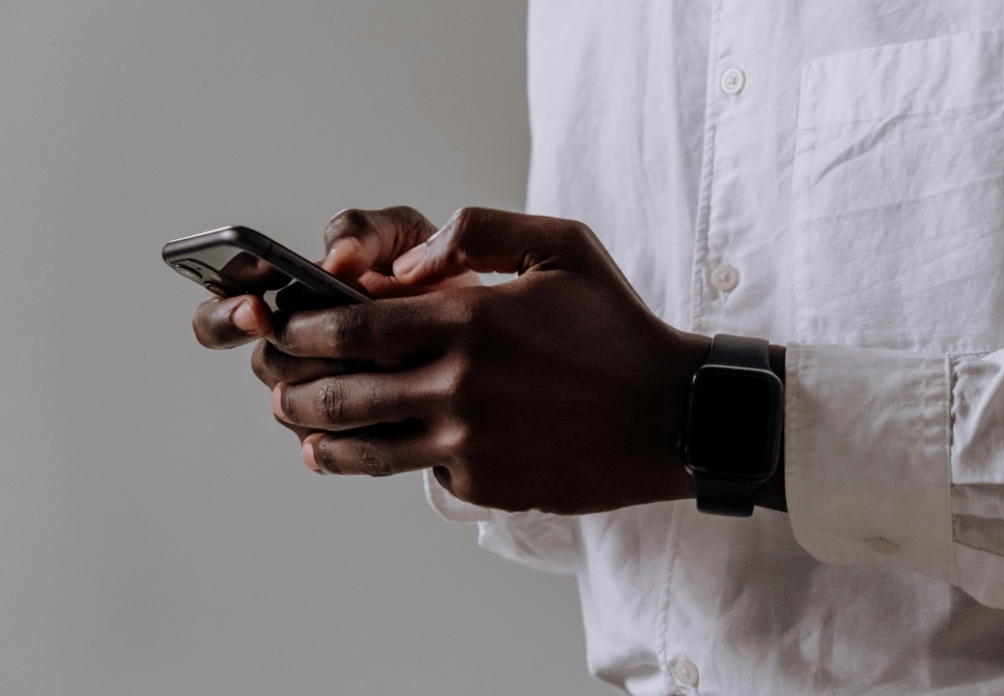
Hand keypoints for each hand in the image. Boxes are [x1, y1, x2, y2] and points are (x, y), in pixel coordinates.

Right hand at [191, 207, 475, 443]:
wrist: (485, 327)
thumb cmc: (430, 272)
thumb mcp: (402, 235)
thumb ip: (363, 232)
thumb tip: (334, 259)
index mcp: (292, 295)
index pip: (225, 306)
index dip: (227, 313)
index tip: (255, 309)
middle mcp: (294, 349)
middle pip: (267, 363)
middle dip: (301, 354)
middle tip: (342, 346)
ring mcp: (317, 396)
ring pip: (298, 407)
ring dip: (338, 388)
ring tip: (389, 368)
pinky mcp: (346, 437)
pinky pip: (333, 445)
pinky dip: (360, 426)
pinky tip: (396, 409)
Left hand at [263, 207, 709, 513]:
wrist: (671, 416)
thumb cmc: (617, 328)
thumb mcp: (563, 246)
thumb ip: (478, 231)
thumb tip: (405, 264)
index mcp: (470, 320)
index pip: (350, 327)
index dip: (300, 328)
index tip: (284, 327)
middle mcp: (459, 386)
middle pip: (339, 393)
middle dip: (291, 387)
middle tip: (277, 382)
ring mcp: (469, 444)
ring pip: (361, 448)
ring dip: (317, 436)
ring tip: (301, 428)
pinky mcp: (484, 485)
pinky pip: (416, 473)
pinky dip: (392, 460)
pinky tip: (376, 451)